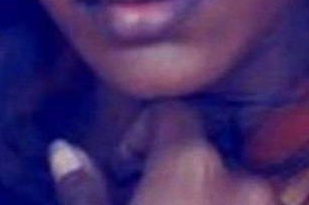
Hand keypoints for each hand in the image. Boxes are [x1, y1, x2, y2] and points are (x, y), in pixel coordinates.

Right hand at [49, 100, 275, 204]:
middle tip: (143, 204)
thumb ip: (82, 189)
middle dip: (172, 174)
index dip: (140, 137)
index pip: (172, 113)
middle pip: (203, 151)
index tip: (122, 174)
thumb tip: (62, 151)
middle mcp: (246, 183)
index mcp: (195, 168)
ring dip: (204, 201)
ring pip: (233, 188)